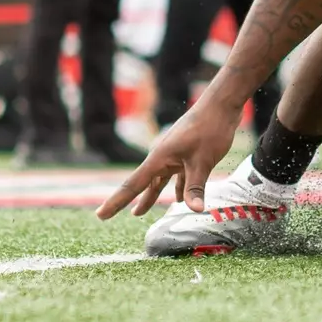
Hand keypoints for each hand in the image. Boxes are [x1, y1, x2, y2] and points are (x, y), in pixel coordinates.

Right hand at [94, 103, 237, 218]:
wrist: (221, 105)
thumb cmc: (210, 129)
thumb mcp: (203, 162)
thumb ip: (195, 187)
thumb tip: (194, 210)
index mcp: (159, 158)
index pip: (132, 186)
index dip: (116, 202)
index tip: (100, 215)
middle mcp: (162, 156)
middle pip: (142, 183)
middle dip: (129, 200)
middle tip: (107, 215)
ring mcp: (174, 153)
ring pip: (159, 180)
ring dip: (152, 195)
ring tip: (139, 211)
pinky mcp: (186, 152)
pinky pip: (176, 174)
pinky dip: (177, 186)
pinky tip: (180, 198)